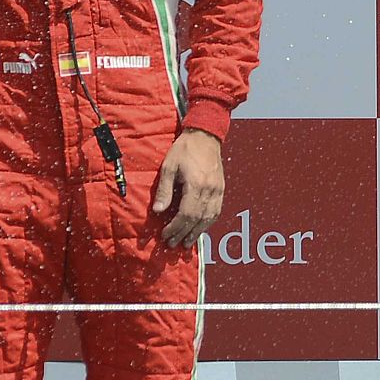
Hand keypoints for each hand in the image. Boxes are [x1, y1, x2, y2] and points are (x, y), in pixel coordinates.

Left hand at [152, 129, 225, 247]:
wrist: (205, 136)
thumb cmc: (184, 149)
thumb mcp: (169, 167)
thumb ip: (165, 190)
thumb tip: (158, 211)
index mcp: (196, 184)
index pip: (187, 214)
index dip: (176, 227)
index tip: (165, 235)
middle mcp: (210, 190)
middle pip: (198, 219)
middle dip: (184, 233)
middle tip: (173, 244)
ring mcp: (218, 190)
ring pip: (209, 218)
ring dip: (197, 232)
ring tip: (187, 242)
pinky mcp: (221, 189)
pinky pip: (216, 211)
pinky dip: (207, 223)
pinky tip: (200, 228)